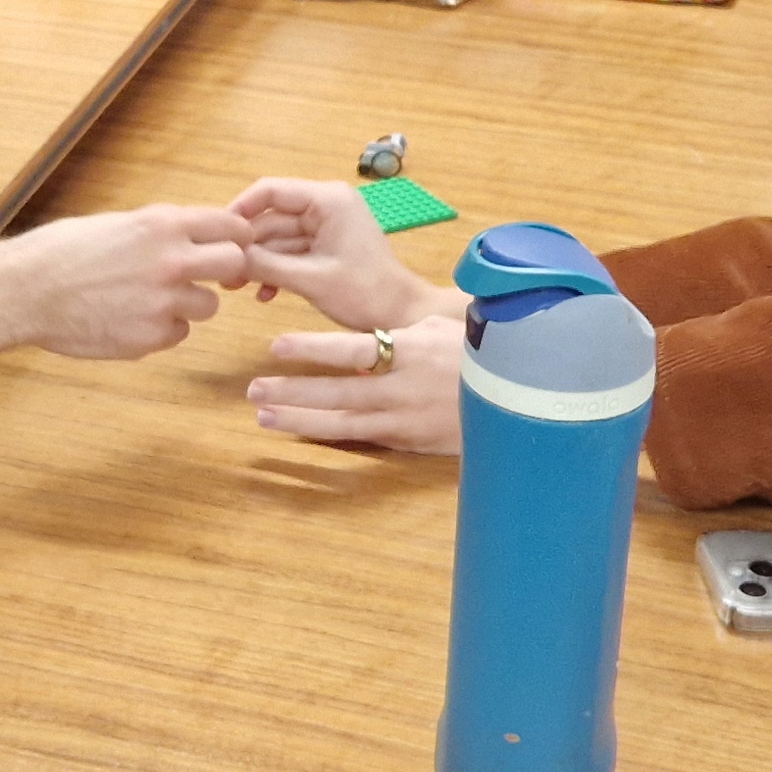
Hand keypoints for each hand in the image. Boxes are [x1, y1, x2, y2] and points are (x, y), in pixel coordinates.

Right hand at [0, 204, 254, 369]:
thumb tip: (196, 236)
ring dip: (189, 304)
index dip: (237, 237)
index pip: (230, 226)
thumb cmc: (63, 252)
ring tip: (150, 299)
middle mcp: (171, 261)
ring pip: (208, 306)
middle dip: (227, 271)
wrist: (26, 290)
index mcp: (162, 225)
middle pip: (235, 265)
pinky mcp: (151, 337)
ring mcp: (163, 302)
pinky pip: (178, 334)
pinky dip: (162, 329)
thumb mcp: (118, 223)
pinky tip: (129, 319)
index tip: (235, 245)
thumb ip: (161, 231)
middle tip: (212, 277)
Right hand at [228, 175, 460, 332]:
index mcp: (327, 199)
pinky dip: (276, 270)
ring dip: (259, 262)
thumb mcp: (309, 279)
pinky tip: (263, 295)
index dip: (239, 211)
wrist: (401, 316)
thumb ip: (265, 265)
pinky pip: (290, 252)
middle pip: (271, 216)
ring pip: (277, 237)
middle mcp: (326, 205)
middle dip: (247, 246)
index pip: (270, 190)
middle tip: (223, 273)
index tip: (217, 237)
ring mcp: (326, 226)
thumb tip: (225, 259)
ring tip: (235, 288)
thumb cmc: (364, 293)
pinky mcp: (326, 246)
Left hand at [247, 311, 466, 453]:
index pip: (354, 348)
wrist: (518, 403)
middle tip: (254, 389)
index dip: (313, 348)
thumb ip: (400, 335)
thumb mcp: (441, 331)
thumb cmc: (477, 356)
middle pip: (338, 392)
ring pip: (343, 423)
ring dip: (299, 420)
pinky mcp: (406, 441)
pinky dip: (328, 434)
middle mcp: (404, 390)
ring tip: (264, 415)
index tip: (276, 344)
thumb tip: (362, 344)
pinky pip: (360, 438)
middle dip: (292, 391)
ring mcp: (404, 420)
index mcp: (413, 353)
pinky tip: (300, 430)